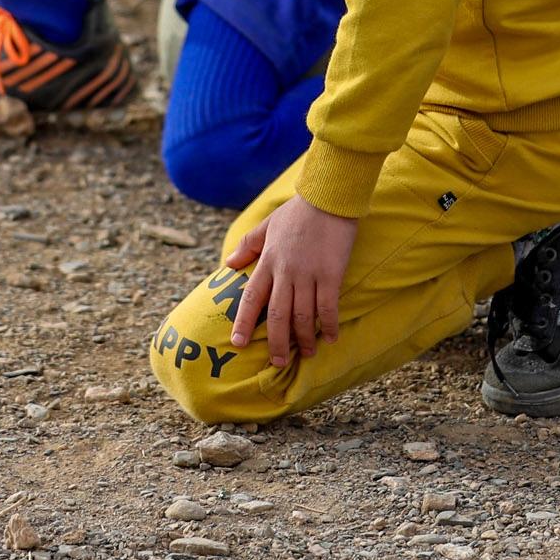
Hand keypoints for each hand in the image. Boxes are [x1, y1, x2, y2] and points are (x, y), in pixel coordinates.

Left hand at [225, 195, 355, 368]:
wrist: (328, 197)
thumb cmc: (298, 211)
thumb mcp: (267, 225)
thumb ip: (248, 245)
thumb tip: (228, 263)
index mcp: (268, 261)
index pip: (251, 298)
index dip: (243, 322)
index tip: (237, 343)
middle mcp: (285, 272)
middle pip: (276, 316)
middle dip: (276, 342)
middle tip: (278, 362)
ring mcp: (308, 275)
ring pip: (302, 316)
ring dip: (303, 339)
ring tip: (306, 354)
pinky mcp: (331, 274)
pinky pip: (328, 307)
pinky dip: (329, 325)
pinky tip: (331, 338)